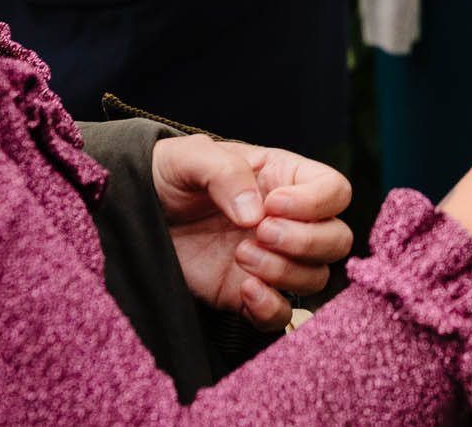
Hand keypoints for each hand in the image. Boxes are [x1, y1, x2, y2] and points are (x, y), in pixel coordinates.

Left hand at [150, 134, 353, 329]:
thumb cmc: (168, 175)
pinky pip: (281, 314)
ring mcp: (272, 259)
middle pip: (337, 239)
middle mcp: (289, 220)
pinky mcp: (247, 292)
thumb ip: (225, 173)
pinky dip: (270, 307)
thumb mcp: (190, 157)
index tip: (273, 204)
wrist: (133, 213)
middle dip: (305, 241)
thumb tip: (255, 212)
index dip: (315, 202)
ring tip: (241, 255)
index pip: (336, 191)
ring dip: (284, 271)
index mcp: (286, 179)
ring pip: (315, 276)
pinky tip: (245, 290)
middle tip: (261, 233)